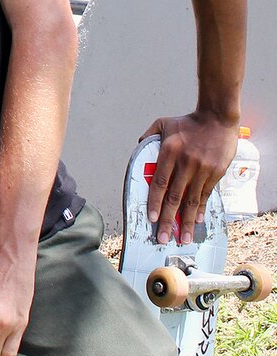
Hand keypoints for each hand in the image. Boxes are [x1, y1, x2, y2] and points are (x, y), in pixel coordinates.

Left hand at [140, 111, 239, 244]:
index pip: (160, 183)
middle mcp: (185, 163)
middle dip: (168, 220)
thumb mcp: (164, 123)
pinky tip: (196, 222)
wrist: (218, 117)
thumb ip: (149, 136)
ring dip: (186, 222)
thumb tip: (138, 146)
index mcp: (170, 152)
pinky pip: (206, 195)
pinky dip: (200, 209)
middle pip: (174, 197)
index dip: (155, 203)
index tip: (152, 219)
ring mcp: (202, 169)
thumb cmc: (189, 121)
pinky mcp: (216, 172)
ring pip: (191, 200)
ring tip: (183, 238)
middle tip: (162, 237)